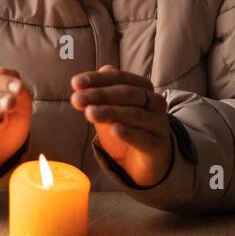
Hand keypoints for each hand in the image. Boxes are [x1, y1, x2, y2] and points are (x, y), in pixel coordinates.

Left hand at [71, 64, 173, 187]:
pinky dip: (129, 133)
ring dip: (110, 112)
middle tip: (77, 99)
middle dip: (100, 95)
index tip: (75, 83)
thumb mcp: (112, 109)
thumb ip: (98, 95)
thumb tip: (79, 83)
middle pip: (128, 94)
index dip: (98, 79)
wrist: (151, 157)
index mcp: (143, 87)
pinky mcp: (158, 145)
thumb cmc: (129, 127)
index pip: (120, 77)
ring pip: (134, 114)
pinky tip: (114, 130)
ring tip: (89, 113)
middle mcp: (155, 102)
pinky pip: (143, 138)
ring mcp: (159, 123)